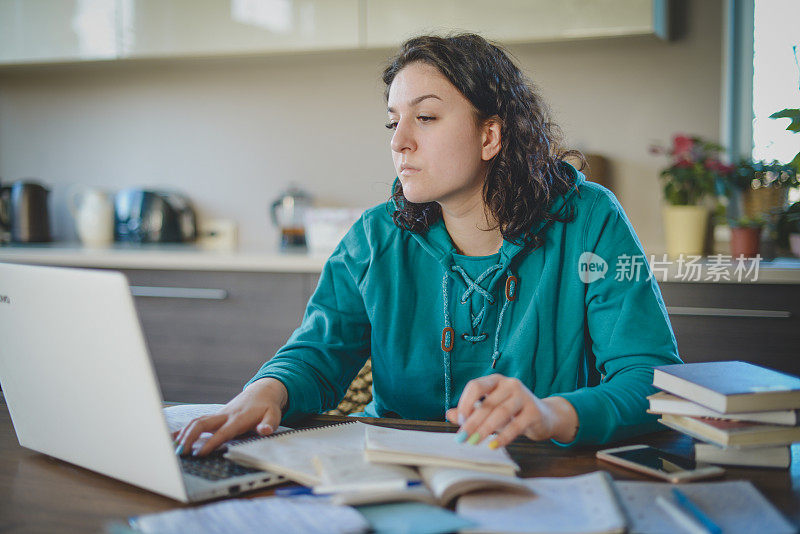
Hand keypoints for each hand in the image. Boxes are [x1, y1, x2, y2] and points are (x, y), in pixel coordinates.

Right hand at [173, 377, 287, 456]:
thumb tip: (264, 430)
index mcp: (239, 419)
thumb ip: (269, 424)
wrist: (262, 392)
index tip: (199, 453)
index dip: (211, 442)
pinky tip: (172, 438)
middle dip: (190, 437)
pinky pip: (197, 421)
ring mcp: (218, 415)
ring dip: (184, 434)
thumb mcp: (274, 415)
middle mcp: (225, 416)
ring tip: (175, 449)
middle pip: (203, 424)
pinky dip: (184, 429)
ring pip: (197, 421)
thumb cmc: (267, 407)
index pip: (222, 432)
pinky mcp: (214, 416)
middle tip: (181, 452)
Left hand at [445, 374, 577, 447]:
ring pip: (501, 413)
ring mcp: (524, 396)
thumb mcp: (490, 410)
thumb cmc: (512, 413)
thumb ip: (471, 411)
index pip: (476, 386)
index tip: (460, 420)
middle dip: (472, 421)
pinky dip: (503, 437)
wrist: (544, 417)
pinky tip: (493, 445)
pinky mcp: (534, 411)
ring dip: (485, 429)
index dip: (465, 402)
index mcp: (496, 380)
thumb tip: (449, 414)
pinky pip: (516, 425)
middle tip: (462, 437)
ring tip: (474, 442)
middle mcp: (510, 384)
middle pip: (487, 402)